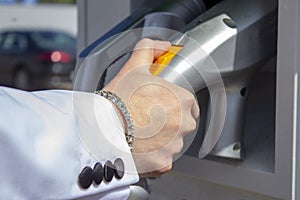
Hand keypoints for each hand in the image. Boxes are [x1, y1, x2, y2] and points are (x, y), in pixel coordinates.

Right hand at [104, 38, 198, 176]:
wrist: (99, 129)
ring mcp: (174, 145)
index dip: (174, 104)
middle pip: (182, 124)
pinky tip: (139, 148)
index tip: (160, 107)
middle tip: (146, 120)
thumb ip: (148, 50)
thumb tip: (162, 46)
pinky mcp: (163, 163)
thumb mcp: (133, 68)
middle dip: (168, 123)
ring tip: (139, 134)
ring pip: (172, 143)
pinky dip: (154, 157)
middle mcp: (183, 123)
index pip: (189, 104)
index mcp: (182, 99)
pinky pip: (163, 160)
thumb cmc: (116, 100)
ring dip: (160, 140)